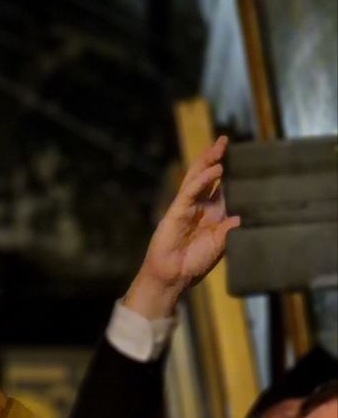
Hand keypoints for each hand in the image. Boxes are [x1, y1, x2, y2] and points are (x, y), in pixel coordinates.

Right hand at [123, 135, 240, 319]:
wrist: (173, 277)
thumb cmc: (194, 264)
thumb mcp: (220, 245)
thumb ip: (230, 230)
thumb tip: (244, 216)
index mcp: (211, 215)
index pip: (221, 188)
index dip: (229, 173)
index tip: (241, 159)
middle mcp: (199, 207)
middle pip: (207, 176)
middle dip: (215, 158)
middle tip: (224, 140)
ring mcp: (187, 207)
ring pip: (197, 177)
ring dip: (207, 161)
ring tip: (219, 146)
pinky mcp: (176, 210)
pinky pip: (190, 191)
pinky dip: (202, 179)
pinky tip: (215, 169)